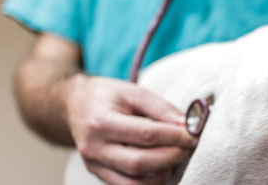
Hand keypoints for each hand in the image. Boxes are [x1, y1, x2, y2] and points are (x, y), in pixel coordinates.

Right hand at [65, 74, 195, 183]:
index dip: (175, 136)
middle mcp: (94, 148)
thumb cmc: (106, 96)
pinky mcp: (99, 175)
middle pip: (140, 163)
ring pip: (135, 182)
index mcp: (101, 122)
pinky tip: (162, 165)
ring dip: (163, 172)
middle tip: (189, 146)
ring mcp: (95, 165)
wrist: (74, 106)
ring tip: (176, 155)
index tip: (193, 134)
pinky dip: (151, 180)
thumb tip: (188, 125)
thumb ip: (161, 108)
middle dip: (171, 156)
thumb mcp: (133, 92)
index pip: (146, 135)